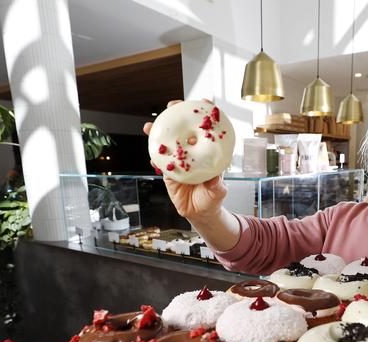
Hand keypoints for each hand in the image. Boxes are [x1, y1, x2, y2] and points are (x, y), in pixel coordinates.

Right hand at [143, 99, 226, 222]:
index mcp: (208, 152)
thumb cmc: (212, 199)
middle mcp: (193, 151)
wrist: (199, 213)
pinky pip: (159, 161)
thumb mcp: (218, 192)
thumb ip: (216, 186)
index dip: (206, 113)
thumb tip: (215, 179)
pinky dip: (154, 157)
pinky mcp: (168, 171)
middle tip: (171, 106)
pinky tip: (150, 155)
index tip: (204, 102)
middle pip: (185, 128)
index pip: (208, 128)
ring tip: (149, 127)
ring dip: (157, 132)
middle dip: (177, 113)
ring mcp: (179, 159)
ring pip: (168, 141)